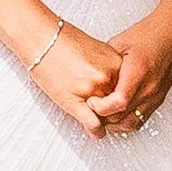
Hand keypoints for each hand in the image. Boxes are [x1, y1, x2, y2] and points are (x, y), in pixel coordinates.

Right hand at [22, 17, 125, 135]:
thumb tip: (120, 81)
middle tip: (111, 113)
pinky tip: (96, 132)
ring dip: (106, 121)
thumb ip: (110, 67)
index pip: (130, 89)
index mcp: (115, 64)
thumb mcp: (97, 49)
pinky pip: (94, 125)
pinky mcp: (75, 103)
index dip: (125, 97)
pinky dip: (97, 132)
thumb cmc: (63, 41)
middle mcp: (106, 77)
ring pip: (109, 116)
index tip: (120, 102)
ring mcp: (91, 91)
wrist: (41, 38)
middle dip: (116, 110)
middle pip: (121, 104)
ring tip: (102, 120)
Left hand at [87, 11, 171, 133]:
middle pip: (123, 117)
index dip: (101, 107)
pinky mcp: (158, 99)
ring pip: (131, 123)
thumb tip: (90, 77)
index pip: (119, 102)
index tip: (91, 101)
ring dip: (114, 122)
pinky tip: (116, 113)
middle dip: (103, 117)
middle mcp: (149, 88)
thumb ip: (105, 63)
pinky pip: (140, 119)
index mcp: (139, 72)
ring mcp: (155, 96)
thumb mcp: (120, 43)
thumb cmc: (150, 33)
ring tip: (102, 113)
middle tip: (91, 108)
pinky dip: (126, 120)